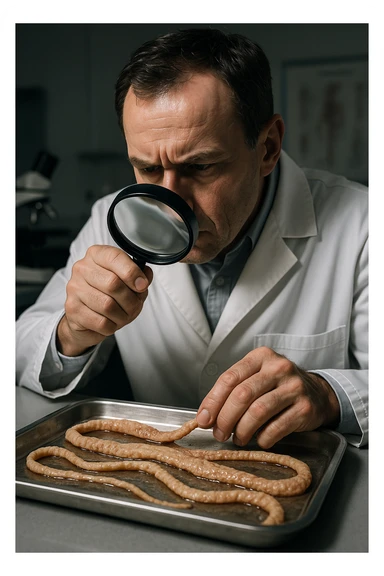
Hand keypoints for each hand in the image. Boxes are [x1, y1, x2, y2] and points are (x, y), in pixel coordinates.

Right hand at [57, 245, 152, 355]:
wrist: (83, 318)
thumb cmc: (108, 295)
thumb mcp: (127, 282)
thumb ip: (139, 277)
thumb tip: (145, 277)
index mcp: (97, 255)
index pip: (115, 257)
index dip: (132, 273)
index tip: (142, 285)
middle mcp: (82, 268)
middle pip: (113, 283)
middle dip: (130, 300)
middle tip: (134, 306)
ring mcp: (74, 288)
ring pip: (107, 305)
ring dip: (122, 315)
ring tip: (123, 316)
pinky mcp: (72, 309)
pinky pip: (101, 322)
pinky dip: (112, 326)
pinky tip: (111, 323)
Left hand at [196, 346, 339, 448]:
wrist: (318, 394)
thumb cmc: (278, 387)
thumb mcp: (256, 379)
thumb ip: (232, 392)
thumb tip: (206, 416)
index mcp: (260, 357)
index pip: (230, 378)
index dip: (213, 401)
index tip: (203, 419)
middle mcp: (278, 368)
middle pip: (242, 394)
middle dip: (225, 418)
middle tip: (219, 434)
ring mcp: (293, 387)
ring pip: (258, 411)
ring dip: (242, 430)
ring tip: (238, 439)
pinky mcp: (305, 408)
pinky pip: (276, 427)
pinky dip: (263, 438)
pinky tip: (259, 440)